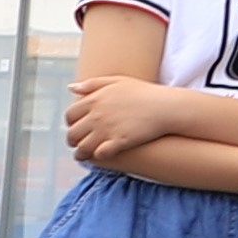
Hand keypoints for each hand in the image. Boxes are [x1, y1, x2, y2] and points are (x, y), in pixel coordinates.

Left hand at [61, 70, 177, 164]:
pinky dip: (97, 156)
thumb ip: (93, 84)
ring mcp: (107, 129)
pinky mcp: (119, 142)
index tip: (77, 127)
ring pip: (83, 147)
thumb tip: (71, 87)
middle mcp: (97, 115)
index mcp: (94, 100)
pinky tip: (100, 156)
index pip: (70, 115)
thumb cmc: (145, 93)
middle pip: (73, 133)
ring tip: (83, 155)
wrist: (167, 107)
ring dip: (81, 153)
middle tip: (78, 144)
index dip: (71, 123)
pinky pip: (99, 154)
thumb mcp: (119, 81)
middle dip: (73, 140)